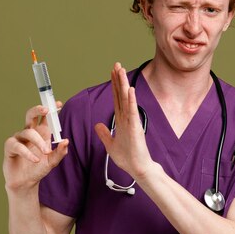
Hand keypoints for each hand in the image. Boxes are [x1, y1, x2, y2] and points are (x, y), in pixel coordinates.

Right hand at [3, 103, 68, 192]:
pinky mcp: (10, 147)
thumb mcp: (52, 162)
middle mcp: (30, 133)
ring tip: (46, 152)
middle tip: (46, 110)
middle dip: (38, 109)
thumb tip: (66, 141)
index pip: (45, 118)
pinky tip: (35, 160)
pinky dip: (28, 152)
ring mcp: (19, 139)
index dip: (51, 109)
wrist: (26, 183)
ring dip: (38, 141)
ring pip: (28, 132)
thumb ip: (60, 152)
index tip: (58, 104)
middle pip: (31, 115)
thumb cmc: (38, 169)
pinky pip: (18, 146)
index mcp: (41, 133)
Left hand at [94, 63, 156, 179]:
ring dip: (124, 85)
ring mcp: (131, 121)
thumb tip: (97, 125)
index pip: (116, 98)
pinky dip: (131, 100)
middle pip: (121, 94)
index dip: (114, 85)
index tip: (112, 73)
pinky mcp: (135, 127)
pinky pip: (132, 111)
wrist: (137, 168)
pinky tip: (130, 90)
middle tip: (116, 64)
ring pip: (126, 99)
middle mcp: (126, 118)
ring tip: (121, 71)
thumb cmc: (127, 157)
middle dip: (118, 79)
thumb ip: (104, 134)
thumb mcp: (110, 144)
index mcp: (121, 120)